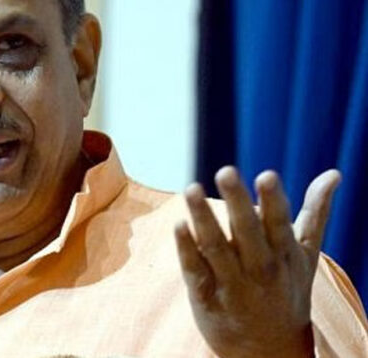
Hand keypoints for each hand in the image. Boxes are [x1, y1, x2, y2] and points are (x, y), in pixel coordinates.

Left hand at [174, 167, 340, 357]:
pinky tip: (178, 224)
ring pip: (215, 246)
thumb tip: (333, 173)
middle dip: (237, 201)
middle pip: (246, 231)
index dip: (273, 200)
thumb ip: (315, 213)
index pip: (279, 223)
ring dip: (202, 217)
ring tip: (191, 188)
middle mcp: (260, 268)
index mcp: (284, 253)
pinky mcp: (206, 296)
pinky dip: (186, 248)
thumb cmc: (287, 291)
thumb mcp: (305, 254)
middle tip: (226, 171)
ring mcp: (232, 283)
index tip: (267, 175)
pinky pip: (195, 270)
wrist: (270, 351)